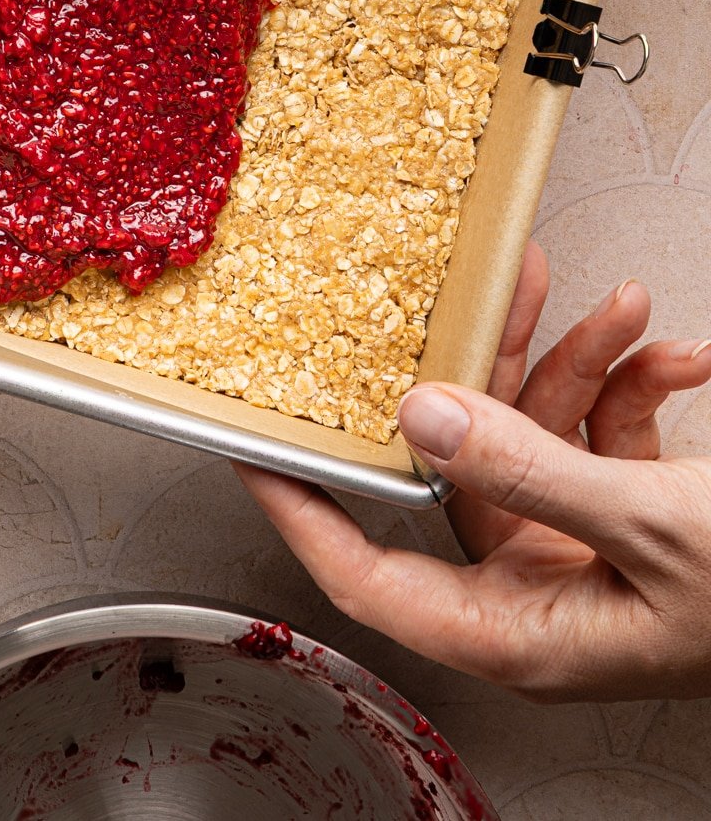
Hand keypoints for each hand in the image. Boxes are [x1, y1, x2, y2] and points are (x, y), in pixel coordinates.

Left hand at [238, 241, 710, 700]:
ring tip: (606, 299)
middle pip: (463, 466)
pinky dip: (636, 386)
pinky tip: (672, 352)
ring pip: (539, 434)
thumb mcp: (647, 524)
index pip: (371, 575)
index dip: (304, 511)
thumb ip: (529, 468)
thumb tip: (421, 417)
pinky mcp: (631, 516)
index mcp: (520, 631)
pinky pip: (607, 437)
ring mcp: (585, 551)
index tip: (254, 444)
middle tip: (476, 294)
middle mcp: (540, 592)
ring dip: (577, 360)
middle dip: (484, 369)